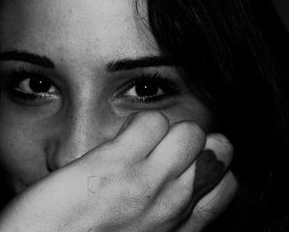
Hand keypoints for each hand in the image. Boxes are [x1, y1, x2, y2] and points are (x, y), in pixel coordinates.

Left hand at [0, 111, 236, 231]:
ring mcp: (147, 183)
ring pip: (189, 131)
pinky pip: (150, 122)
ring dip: (165, 130)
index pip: (228, 183)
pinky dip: (136, 123)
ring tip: (136, 144)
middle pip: (219, 149)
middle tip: (159, 149)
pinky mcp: (115, 164)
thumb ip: (161, 214)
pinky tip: (115, 141)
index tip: (183, 164)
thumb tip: (167, 181)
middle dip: (192, 142)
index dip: (208, 165)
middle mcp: (172, 205)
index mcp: (179, 227)